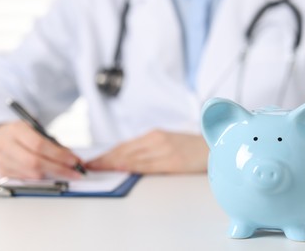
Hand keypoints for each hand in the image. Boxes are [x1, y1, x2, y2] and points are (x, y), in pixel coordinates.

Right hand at [0, 121, 82, 178]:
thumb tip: (74, 160)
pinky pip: (26, 180)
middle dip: (59, 169)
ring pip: (31, 174)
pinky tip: (50, 176)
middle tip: (75, 173)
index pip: (39, 145)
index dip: (59, 155)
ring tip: (67, 173)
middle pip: (35, 162)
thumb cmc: (23, 133)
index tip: (74, 161)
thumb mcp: (37, 130)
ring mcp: (2, 160)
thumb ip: (54, 143)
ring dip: (52, 176)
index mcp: (17, 129)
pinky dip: (41, 179)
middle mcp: (6, 145)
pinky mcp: (2, 173)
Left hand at [85, 130, 208, 173]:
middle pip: (125, 150)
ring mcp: (164, 149)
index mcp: (155, 135)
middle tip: (88, 166)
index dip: (107, 154)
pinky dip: (132, 166)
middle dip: (104, 159)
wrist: (215, 147)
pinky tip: (121, 168)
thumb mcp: (168, 143)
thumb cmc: (191, 148)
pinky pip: (148, 165)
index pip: (124, 146)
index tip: (93, 161)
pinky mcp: (173, 161)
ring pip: (133, 157)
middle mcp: (157, 139)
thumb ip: (149, 150)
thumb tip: (127, 160)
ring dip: (112, 163)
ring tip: (97, 169)